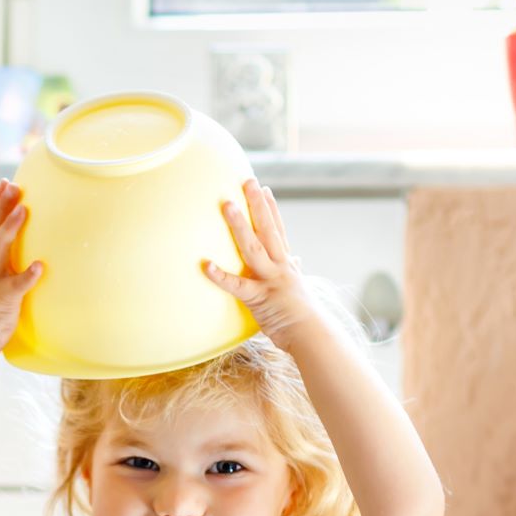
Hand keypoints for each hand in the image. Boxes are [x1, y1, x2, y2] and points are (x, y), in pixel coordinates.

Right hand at [0, 179, 42, 354]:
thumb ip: (8, 262)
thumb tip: (30, 249)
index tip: (6, 182)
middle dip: (3, 206)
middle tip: (14, 185)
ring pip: (1, 249)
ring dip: (11, 229)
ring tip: (24, 210)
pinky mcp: (4, 298)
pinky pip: (18, 285)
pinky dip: (28, 275)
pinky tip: (39, 266)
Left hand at [204, 178, 321, 351]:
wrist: (311, 334)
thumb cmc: (302, 315)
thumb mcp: (298, 287)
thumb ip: (293, 270)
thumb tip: (296, 259)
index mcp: (287, 264)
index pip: (279, 231)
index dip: (272, 210)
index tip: (265, 190)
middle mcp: (280, 266)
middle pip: (267, 230)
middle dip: (257, 205)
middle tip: (248, 181)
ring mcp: (270, 280)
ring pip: (253, 248)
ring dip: (240, 226)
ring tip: (227, 205)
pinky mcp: (259, 299)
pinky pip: (236, 285)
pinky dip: (220, 276)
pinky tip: (205, 265)